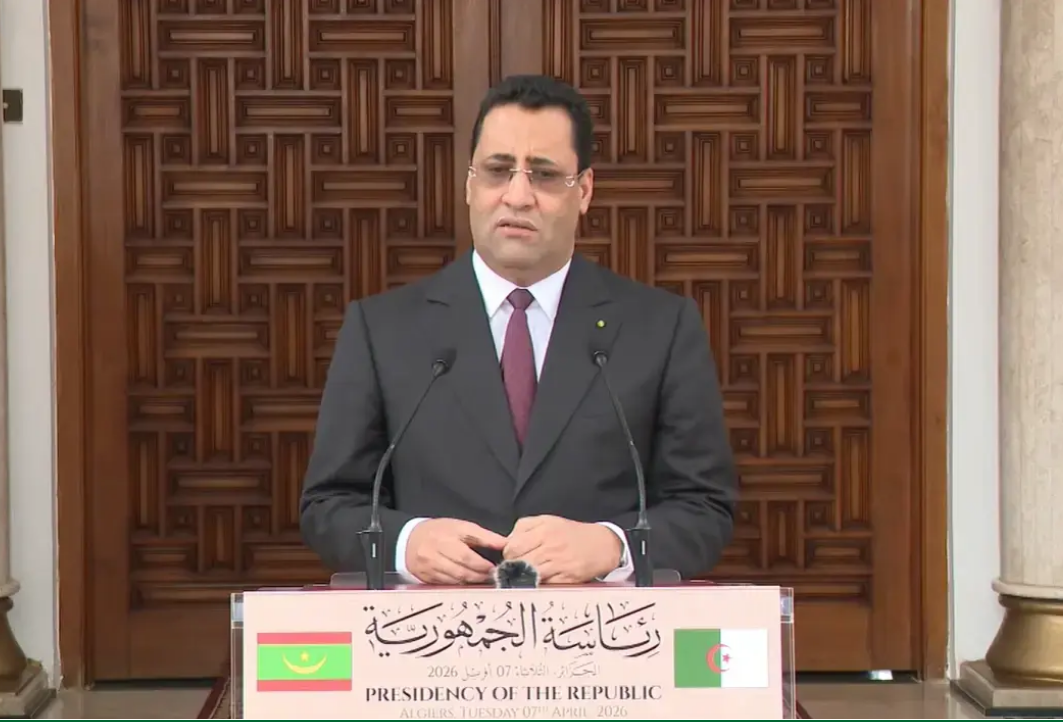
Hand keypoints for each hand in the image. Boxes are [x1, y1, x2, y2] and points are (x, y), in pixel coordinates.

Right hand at [405, 518, 507, 584]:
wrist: (409, 540)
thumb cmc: (439, 532)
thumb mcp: (461, 526)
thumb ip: (483, 536)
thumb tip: (504, 543)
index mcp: (447, 535)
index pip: (467, 553)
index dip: (482, 563)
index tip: (495, 567)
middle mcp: (437, 551)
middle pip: (462, 568)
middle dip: (480, 574)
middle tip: (493, 575)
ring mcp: (430, 565)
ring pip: (456, 578)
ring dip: (473, 581)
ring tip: (484, 580)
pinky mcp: (427, 577)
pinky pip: (447, 584)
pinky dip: (461, 585)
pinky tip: (470, 584)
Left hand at [502, 515, 621, 583]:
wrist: (602, 545)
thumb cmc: (571, 533)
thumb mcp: (547, 520)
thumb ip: (524, 527)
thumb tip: (506, 541)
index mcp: (544, 531)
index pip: (512, 547)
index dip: (509, 553)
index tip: (513, 555)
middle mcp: (550, 548)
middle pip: (518, 563)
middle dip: (513, 567)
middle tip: (517, 567)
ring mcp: (559, 565)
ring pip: (529, 575)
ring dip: (523, 577)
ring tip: (526, 575)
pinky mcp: (566, 580)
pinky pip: (544, 586)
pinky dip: (538, 585)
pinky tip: (540, 581)